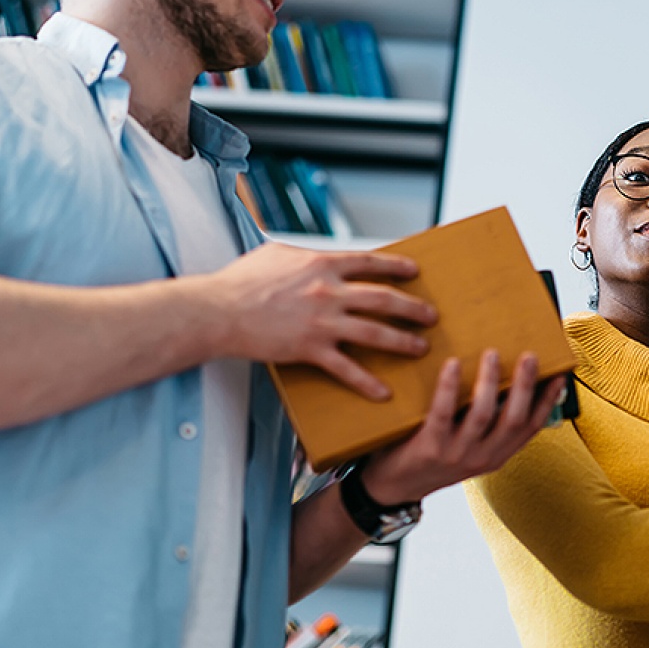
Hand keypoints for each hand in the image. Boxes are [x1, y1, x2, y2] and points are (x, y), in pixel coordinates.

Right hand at [205, 242, 436, 399]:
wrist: (218, 310)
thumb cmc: (240, 281)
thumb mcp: (274, 255)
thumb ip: (301, 255)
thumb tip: (312, 255)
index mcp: (321, 264)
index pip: (369, 263)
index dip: (396, 267)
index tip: (414, 272)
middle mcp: (328, 291)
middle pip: (382, 298)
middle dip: (411, 308)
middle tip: (431, 315)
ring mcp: (321, 322)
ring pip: (374, 332)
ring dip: (402, 341)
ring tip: (420, 348)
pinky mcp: (309, 349)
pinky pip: (346, 368)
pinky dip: (367, 382)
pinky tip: (383, 392)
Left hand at [358, 350, 567, 504]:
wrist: (390, 486)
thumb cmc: (429, 453)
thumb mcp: (465, 446)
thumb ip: (483, 422)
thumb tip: (500, 377)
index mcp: (495, 456)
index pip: (531, 428)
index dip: (547, 402)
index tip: (560, 375)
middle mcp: (482, 458)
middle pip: (514, 420)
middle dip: (525, 386)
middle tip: (530, 355)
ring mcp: (456, 455)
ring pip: (483, 415)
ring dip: (490, 382)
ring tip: (492, 353)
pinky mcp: (430, 447)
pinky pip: (444, 413)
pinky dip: (451, 387)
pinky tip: (453, 364)